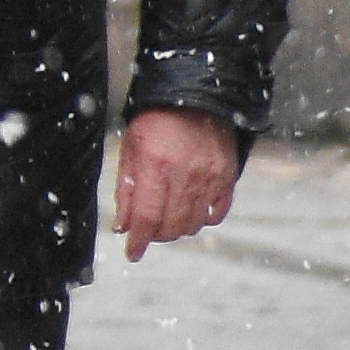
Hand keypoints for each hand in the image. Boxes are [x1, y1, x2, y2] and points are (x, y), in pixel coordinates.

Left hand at [114, 109, 241, 261]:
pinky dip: (203, 220)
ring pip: (193, 224)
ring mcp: (210, 177)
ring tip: (167, 219)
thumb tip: (123, 226)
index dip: (139, 241)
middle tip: (148, 230)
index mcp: (156, 166)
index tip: (132, 253)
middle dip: (155, 235)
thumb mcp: (130, 148)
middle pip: (171, 226)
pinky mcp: (227, 177)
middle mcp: (185, 175)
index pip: (147, 218)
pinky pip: (217, 213)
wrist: (195, 96)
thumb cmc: (156, 121)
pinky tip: (191, 212)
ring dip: (177, 229)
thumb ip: (126, 189)